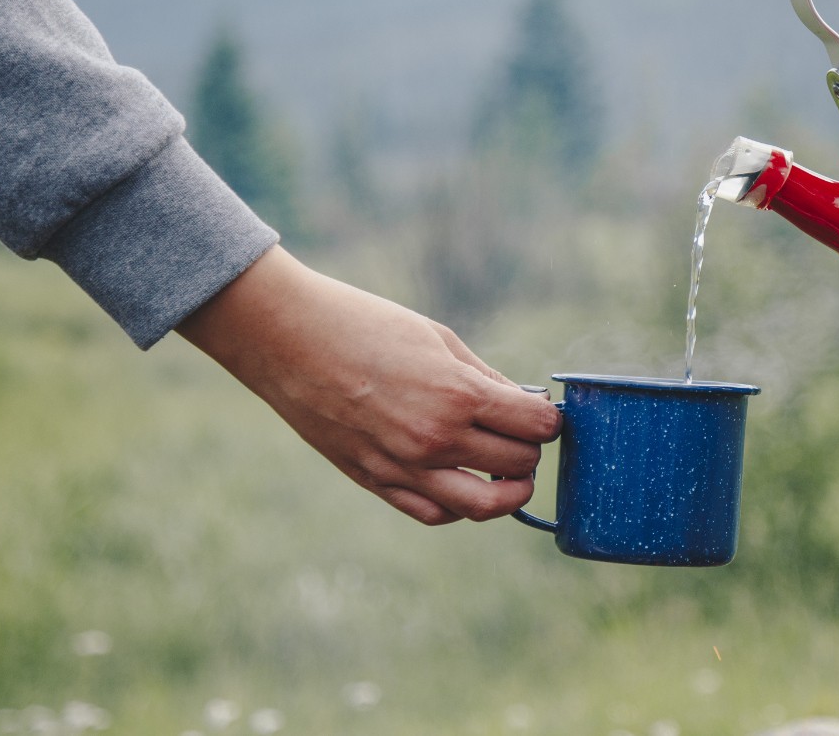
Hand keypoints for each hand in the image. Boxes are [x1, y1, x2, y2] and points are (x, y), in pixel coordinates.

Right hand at [176, 246, 560, 524]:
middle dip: (532, 450)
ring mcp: (405, 468)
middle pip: (517, 465)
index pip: (535, 426)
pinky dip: (461, 506)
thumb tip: (523, 404)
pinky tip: (464, 480)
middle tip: (526, 434)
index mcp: (457, 396)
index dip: (549, 419)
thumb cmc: (366, 326)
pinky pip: (435, 513)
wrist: (290, 340)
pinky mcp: (376, 481)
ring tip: (508, 471)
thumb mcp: (439, 339)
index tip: (543, 412)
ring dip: (509, 492)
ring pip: (484, 507)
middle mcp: (435, 440)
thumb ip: (485, 378)